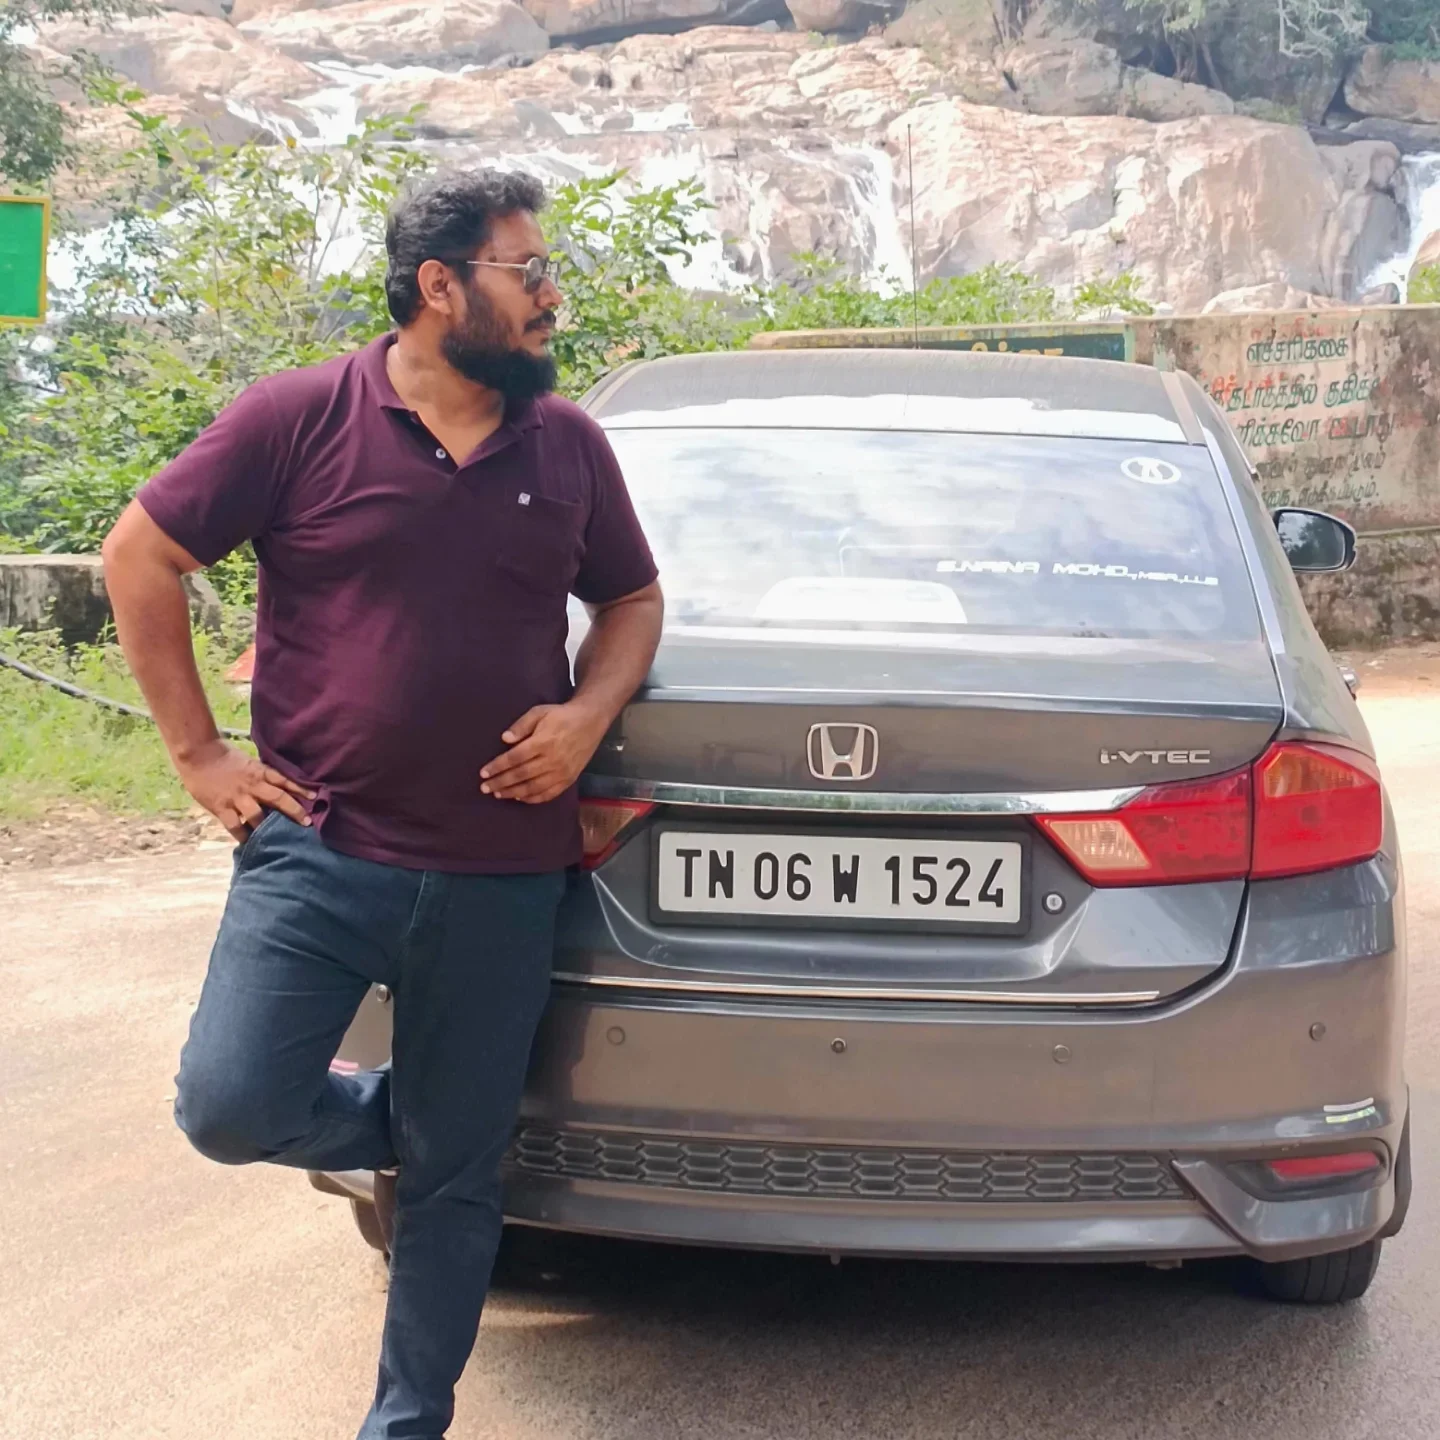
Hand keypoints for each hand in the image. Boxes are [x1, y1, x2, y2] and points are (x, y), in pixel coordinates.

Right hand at [176, 739, 315, 842]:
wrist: (198, 753)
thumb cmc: (222, 756)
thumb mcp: (248, 761)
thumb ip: (260, 774)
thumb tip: (276, 785)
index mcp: (259, 772)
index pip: (285, 780)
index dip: (301, 789)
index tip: (315, 798)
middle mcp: (252, 785)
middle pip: (278, 799)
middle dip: (294, 811)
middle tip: (306, 823)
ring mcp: (237, 797)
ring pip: (258, 816)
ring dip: (269, 828)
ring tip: (279, 839)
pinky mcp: (222, 807)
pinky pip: (235, 826)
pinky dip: (243, 836)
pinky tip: (249, 843)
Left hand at [480, 702, 607, 804]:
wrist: (590, 721)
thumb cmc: (561, 715)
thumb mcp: (540, 711)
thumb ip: (521, 725)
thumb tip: (504, 739)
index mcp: (543, 742)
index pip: (514, 758)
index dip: (497, 766)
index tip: (483, 773)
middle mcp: (552, 760)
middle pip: (521, 775)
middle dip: (500, 782)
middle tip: (484, 788)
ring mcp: (562, 772)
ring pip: (533, 787)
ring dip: (513, 792)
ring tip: (498, 794)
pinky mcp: (569, 779)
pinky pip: (549, 793)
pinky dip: (533, 798)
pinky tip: (520, 798)